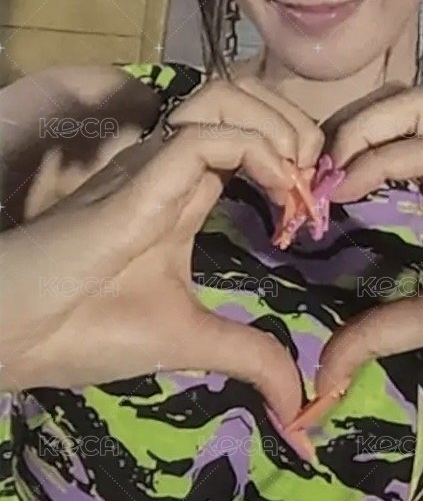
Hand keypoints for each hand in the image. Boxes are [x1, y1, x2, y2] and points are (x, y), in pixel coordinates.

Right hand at [1, 76, 322, 425]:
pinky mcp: (141, 178)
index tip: (310, 215)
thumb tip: (297, 402)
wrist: (14, 335)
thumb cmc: (87, 328)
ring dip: (278, 128)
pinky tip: (276, 194)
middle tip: (314, 183)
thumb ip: (247, 355)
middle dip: (296, 126)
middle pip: (244, 100)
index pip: (250, 142)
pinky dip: (256, 152)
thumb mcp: (186, 339)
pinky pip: (207, 136)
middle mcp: (172, 165)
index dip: (291, 162)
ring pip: (227, 98)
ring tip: (296, 182)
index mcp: (183, 193)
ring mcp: (156, 165)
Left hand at [314, 88, 422, 401]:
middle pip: (399, 101)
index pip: (393, 132)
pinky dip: (383, 158)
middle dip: (344, 126)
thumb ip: (382, 332)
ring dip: (359, 130)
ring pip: (416, 105)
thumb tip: (324, 371)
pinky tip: (352, 187)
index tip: (310, 196)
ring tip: (328, 175)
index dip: (345, 151)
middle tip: (310, 174)